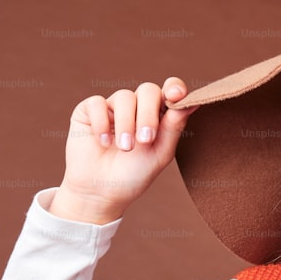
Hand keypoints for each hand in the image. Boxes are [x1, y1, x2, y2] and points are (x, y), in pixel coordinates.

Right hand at [49, 78, 197, 223]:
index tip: (176, 95)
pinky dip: (102, 123)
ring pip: (124, 97)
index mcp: (159, 114)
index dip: (175, 87)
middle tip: (145, 139)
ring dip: (126, 123)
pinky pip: (97, 103)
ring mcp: (113, 106)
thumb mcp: (160, 153)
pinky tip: (104, 142)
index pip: (170, 90)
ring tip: (125, 148)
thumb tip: (191, 103)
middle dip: (148, 114)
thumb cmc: (134, 173)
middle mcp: (137, 106)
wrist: (101, 191)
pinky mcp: (89, 110)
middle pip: (148, 90)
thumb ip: (173, 127)